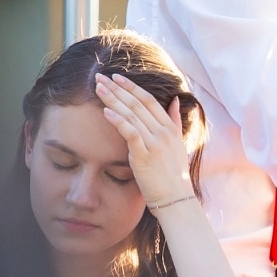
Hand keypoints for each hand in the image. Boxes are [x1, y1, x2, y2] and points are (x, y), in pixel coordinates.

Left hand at [94, 73, 194, 208]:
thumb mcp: (178, 144)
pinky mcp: (145, 155)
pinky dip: (118, 121)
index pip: (149, 100)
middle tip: (100, 77)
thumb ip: (175, 121)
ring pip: (131, 115)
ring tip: (98, 89)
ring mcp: (154, 143)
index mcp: (170, 128)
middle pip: (137, 104)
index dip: (132, 87)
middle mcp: (163, 132)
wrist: (176, 198)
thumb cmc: (174, 174)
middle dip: (117, 89)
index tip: (117, 78)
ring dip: (113, 100)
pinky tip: (106, 112)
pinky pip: (130, 133)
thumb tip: (176, 100)